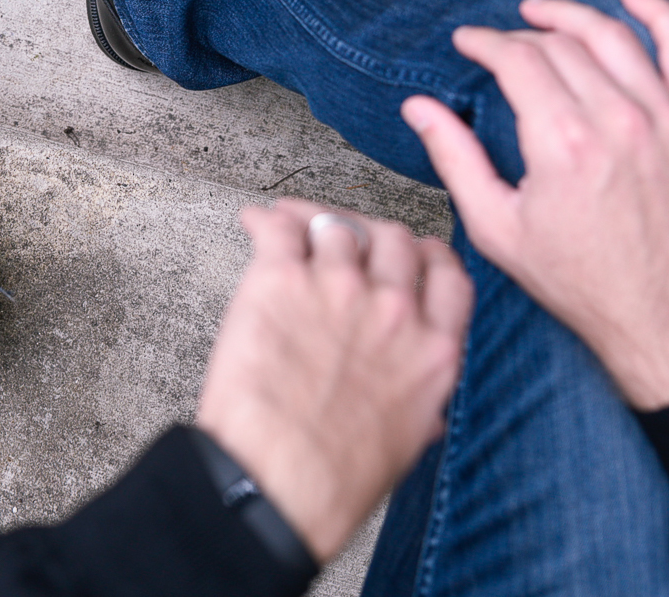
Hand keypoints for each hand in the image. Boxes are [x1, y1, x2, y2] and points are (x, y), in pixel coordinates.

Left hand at [196, 199, 471, 561]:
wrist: (276, 485)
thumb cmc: (333, 480)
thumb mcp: (404, 444)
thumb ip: (420, 405)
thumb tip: (424, 407)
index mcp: (433, 352)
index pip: (447, 272)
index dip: (425, 253)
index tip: (406, 252)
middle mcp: (393, 310)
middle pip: (393, 236)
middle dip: (369, 233)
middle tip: (344, 238)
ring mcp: (338, 288)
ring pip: (337, 225)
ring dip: (315, 223)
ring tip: (293, 227)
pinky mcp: (283, 279)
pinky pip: (279, 227)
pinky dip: (266, 219)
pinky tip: (256, 222)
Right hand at [402, 0, 668, 409]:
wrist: (655, 316)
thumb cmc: (579, 278)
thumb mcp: (496, 225)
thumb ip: (455, 158)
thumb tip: (420, 109)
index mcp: (562, 142)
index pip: (518, 61)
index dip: (485, 42)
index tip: (468, 42)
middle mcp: (616, 121)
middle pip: (560, 45)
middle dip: (520, 34)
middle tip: (498, 42)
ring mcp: (662, 119)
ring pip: (614, 36)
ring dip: (574, 14)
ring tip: (544, 11)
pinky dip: (657, 14)